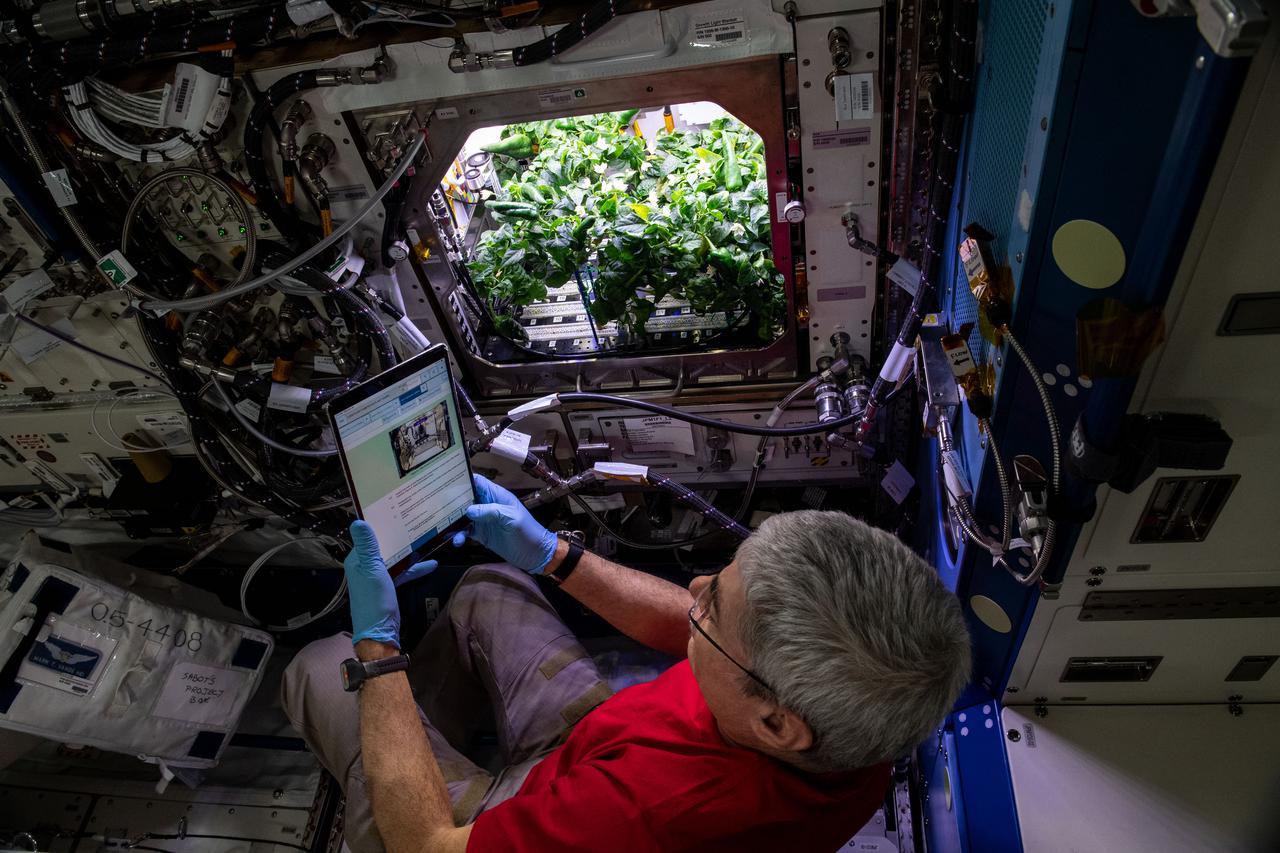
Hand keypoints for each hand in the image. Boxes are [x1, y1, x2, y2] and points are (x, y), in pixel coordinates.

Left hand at [344, 520, 437, 647]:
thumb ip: (367, 546)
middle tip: (415, 519)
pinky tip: (431, 563)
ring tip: (426, 539)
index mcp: (358, 560)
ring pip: (394, 558)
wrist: (380, 631)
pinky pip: (402, 571)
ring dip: (408, 551)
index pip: (368, 536)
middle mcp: (365, 565)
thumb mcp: (372, 570)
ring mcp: (377, 576)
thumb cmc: (374, 599)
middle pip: (383, 545)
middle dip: (398, 535)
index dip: (380, 523)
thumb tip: (358, 521)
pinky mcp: (388, 585)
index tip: (395, 509)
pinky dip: (414, 568)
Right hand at [452, 474, 556, 573]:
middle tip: (436, 505)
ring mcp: (484, 520)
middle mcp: (488, 505)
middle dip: (451, 501)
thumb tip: (469, 510)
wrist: (535, 555)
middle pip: (465, 498)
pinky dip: (458, 535)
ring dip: (453, 521)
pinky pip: (465, 531)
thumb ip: (491, 511)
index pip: (477, 482)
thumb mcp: (512, 519)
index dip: (462, 479)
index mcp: (497, 496)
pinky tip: (455, 540)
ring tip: (444, 527)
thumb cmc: (528, 533)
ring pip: (462, 516)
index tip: (446, 481)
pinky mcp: (482, 534)